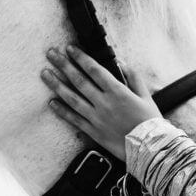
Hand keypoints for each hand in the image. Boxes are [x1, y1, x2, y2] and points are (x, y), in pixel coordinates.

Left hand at [41, 45, 160, 158]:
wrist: (149, 147)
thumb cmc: (149, 122)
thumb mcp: (145, 95)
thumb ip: (133, 77)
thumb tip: (121, 63)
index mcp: (117, 92)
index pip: (94, 70)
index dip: (81, 58)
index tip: (70, 48)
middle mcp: (104, 103)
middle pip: (79, 80)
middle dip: (64, 65)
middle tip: (51, 54)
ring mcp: (96, 118)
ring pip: (72, 98)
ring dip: (57, 85)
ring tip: (45, 74)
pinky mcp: (93, 131)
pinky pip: (74, 119)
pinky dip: (62, 111)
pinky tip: (52, 102)